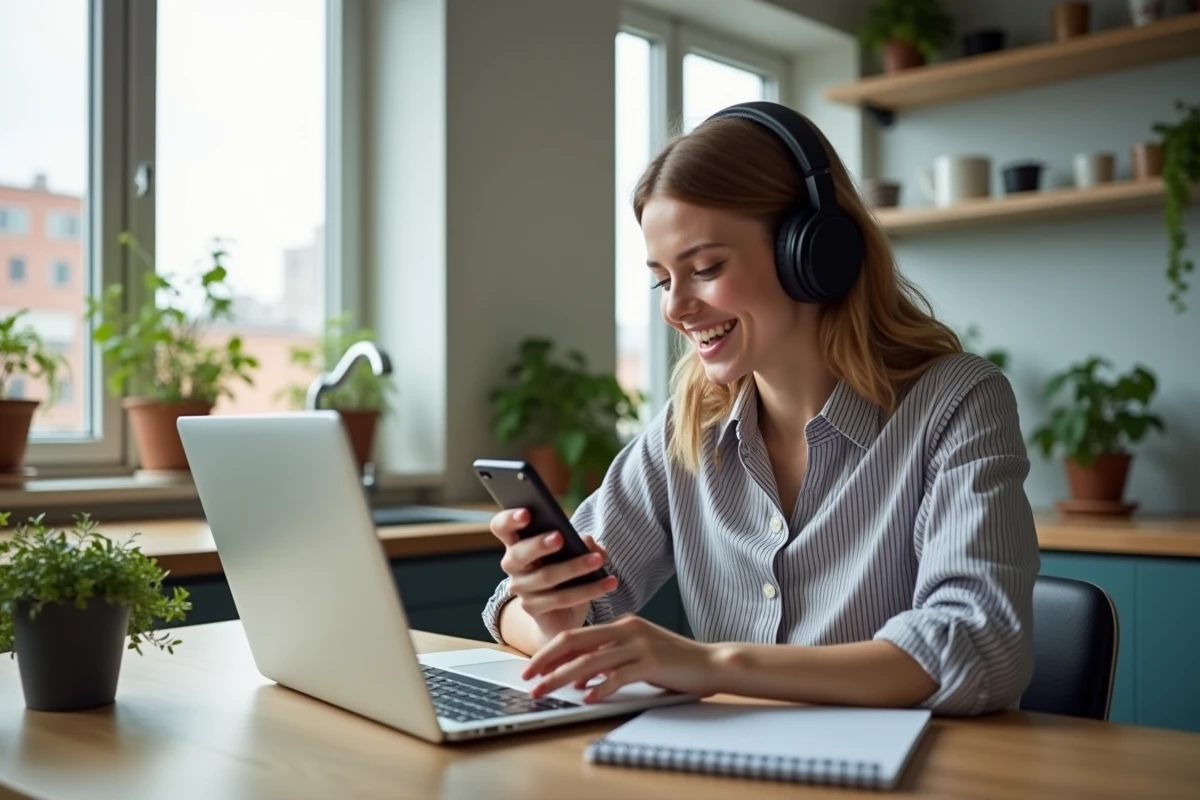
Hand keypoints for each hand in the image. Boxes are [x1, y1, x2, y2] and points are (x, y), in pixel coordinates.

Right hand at [491, 508, 618, 642]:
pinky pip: (561, 598)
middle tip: (560, 537)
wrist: (560, 614)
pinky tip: (609, 582)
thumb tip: (587, 541)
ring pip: (546, 576)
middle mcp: (513, 565)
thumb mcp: (574, 552)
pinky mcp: (533, 609)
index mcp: (517, 542)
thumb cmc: (565, 571)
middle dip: (539, 544)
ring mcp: (521, 589)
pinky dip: (589, 590)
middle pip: (519, 554)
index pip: (501, 527)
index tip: (527, 513)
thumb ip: (581, 542)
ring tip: (598, 560)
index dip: (509, 519)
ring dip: (575, 567)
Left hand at [521, 614, 721, 702]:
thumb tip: (580, 679)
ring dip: (562, 677)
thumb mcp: (639, 654)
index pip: (577, 635)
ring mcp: (639, 644)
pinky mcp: (651, 661)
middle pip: (575, 641)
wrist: (712, 662)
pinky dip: (599, 688)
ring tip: (546, 691)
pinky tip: (587, 699)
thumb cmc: (675, 662)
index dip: (551, 651)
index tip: (533, 667)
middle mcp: (627, 628)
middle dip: (546, 660)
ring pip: (590, 660)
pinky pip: (618, 676)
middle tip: (527, 676)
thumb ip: (611, 660)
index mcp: (622, 624)